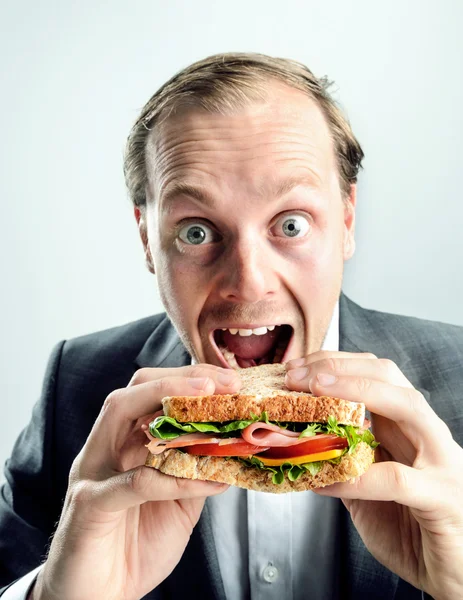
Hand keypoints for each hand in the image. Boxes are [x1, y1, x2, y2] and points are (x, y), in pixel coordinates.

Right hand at [33, 365, 239, 599]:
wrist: (97, 599)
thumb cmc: (133, 547)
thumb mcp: (177, 502)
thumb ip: (196, 471)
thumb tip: (232, 449)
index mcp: (124, 443)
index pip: (150, 392)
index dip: (189, 379)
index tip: (229, 380)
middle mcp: (105, 448)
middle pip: (134, 390)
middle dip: (179, 378)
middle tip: (222, 383)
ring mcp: (93, 472)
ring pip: (119, 413)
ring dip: (164, 399)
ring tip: (206, 399)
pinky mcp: (89, 505)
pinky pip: (132, 482)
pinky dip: (171, 478)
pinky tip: (205, 480)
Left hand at [285, 351, 462, 599]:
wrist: (455, 579)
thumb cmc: (412, 531)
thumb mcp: (368, 487)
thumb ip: (343, 464)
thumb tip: (297, 447)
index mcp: (407, 428)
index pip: (375, 374)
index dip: (335, 363)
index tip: (294, 367)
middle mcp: (426, 435)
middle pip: (389, 376)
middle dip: (339, 366)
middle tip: (295, 374)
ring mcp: (440, 463)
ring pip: (407, 406)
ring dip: (358, 390)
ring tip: (316, 389)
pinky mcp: (443, 498)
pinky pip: (398, 479)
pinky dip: (357, 478)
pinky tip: (326, 483)